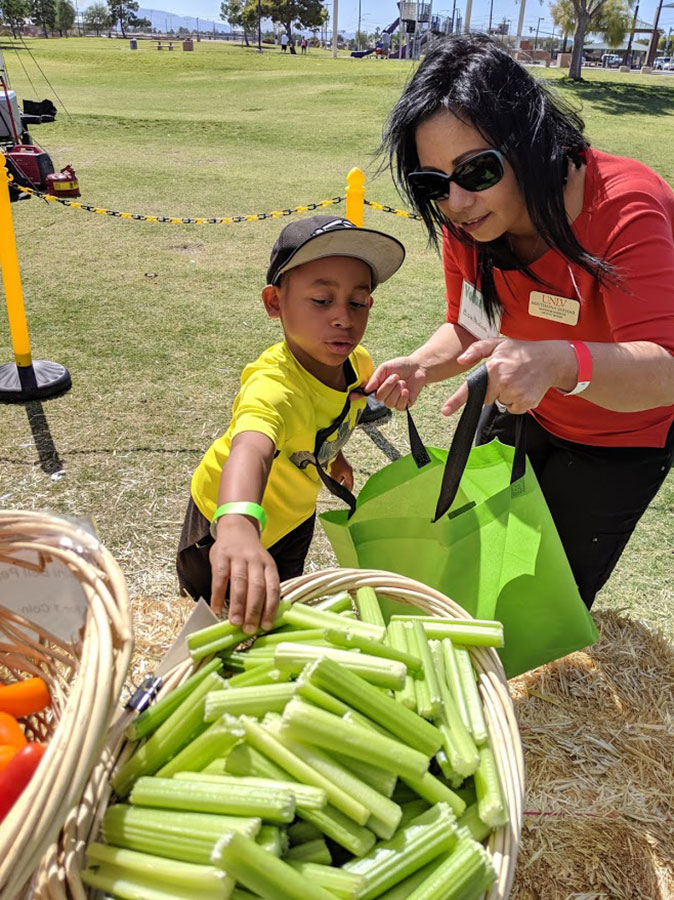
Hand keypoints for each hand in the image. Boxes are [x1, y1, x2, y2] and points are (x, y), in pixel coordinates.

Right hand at [209, 516, 279, 633]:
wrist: (236, 529)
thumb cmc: (250, 556)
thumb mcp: (262, 566)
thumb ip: (264, 586)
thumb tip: (263, 617)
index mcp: (269, 566)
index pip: (273, 589)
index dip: (270, 608)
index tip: (266, 626)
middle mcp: (256, 561)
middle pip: (257, 588)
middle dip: (254, 611)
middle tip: (249, 630)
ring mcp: (238, 558)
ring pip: (240, 583)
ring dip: (238, 605)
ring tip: (235, 623)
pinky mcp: (221, 556)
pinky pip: (220, 577)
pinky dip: (218, 594)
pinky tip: (217, 609)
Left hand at [329, 452, 353, 490]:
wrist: (332, 451)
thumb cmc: (336, 463)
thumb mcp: (335, 476)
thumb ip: (335, 484)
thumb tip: (333, 491)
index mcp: (349, 472)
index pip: (350, 483)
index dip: (349, 489)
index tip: (347, 494)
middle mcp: (348, 469)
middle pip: (346, 480)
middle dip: (343, 485)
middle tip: (340, 491)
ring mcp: (344, 466)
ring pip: (342, 476)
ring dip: (339, 480)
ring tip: (334, 484)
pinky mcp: (339, 463)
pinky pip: (338, 472)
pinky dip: (336, 475)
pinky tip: (331, 476)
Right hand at [363, 357, 427, 410]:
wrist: (417, 368)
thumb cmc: (400, 366)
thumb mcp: (385, 367)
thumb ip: (375, 377)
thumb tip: (367, 388)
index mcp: (376, 386)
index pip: (364, 393)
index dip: (357, 396)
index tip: (352, 397)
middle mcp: (383, 395)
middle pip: (379, 397)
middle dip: (388, 386)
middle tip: (396, 377)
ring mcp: (393, 401)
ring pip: (389, 403)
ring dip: (397, 390)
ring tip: (402, 382)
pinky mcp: (404, 405)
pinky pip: (399, 406)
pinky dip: (403, 397)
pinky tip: (406, 390)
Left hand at [441, 338, 574, 415]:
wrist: (550, 360)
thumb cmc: (521, 351)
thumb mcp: (498, 344)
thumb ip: (477, 349)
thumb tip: (460, 360)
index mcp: (494, 368)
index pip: (472, 388)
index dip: (457, 401)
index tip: (445, 411)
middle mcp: (504, 382)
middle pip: (487, 398)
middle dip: (493, 390)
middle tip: (506, 376)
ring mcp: (516, 394)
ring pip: (501, 403)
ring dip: (506, 395)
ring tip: (517, 380)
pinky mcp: (525, 403)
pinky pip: (513, 408)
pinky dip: (517, 401)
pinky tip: (524, 387)